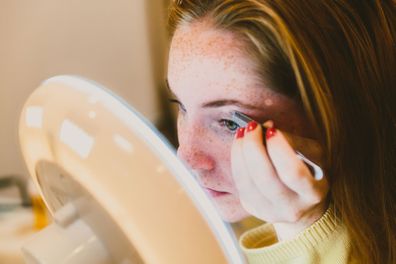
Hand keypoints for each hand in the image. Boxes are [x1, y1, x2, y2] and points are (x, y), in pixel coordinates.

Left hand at [231, 121, 328, 240]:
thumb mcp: (313, 155)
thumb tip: (266, 128)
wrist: (303, 206)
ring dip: (240, 152)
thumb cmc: (309, 173)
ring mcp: (269, 211)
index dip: (279, 149)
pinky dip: (236, 160)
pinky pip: (239, 183)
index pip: (293, 173)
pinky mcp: (251, 208)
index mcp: (313, 193)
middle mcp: (291, 208)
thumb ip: (292, 141)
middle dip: (254, 147)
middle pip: (265, 178)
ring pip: (247, 182)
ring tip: (242, 133)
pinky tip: (239, 145)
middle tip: (252, 127)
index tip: (271, 130)